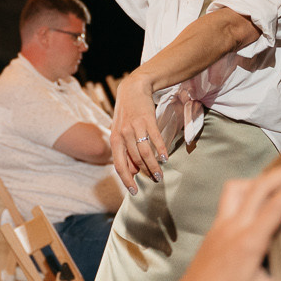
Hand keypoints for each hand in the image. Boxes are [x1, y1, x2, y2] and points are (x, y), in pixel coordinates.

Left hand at [109, 73, 164, 193]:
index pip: (119, 165)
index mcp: (115, 140)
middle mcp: (123, 134)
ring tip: (160, 175)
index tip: (134, 192)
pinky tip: (165, 159)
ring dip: (153, 166)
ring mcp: (135, 127)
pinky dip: (160, 150)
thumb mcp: (120, 132)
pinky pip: (155, 139)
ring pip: (145, 153)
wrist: (132, 89)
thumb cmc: (126, 114)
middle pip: (135, 161)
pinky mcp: (147, 120)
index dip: (126, 180)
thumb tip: (133, 171)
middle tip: (155, 181)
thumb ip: (125, 151)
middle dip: (145, 174)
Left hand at [170, 162, 280, 280]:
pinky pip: (230, 197)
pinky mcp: (214, 227)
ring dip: (262, 178)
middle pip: (259, 187)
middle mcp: (233, 227)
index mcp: (248, 243)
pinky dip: (247, 189)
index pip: (275, 207)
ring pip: (239, 186)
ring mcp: (221, 224)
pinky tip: (258, 198)